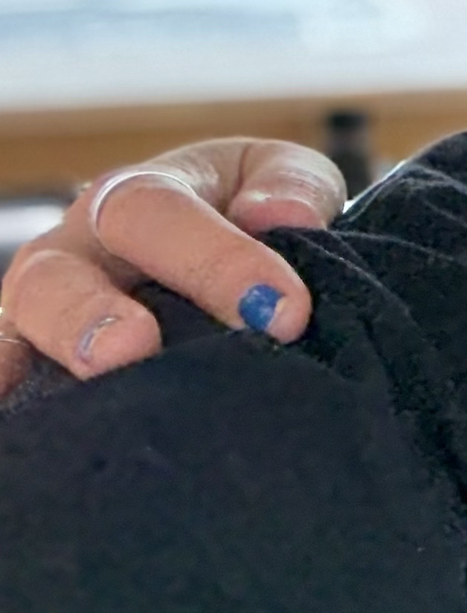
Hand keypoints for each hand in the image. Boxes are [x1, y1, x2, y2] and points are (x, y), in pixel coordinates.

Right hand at [0, 141, 343, 395]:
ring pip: (27, 326)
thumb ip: (292, 185)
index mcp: (140, 195)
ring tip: (92, 382)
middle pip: (60, 276)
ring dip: (58, 357)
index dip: (218, 261)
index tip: (284, 314)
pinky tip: (11, 434)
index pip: (161, 214)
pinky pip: (13, 375)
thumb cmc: (255, 208)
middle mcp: (79, 252)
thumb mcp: (280, 178)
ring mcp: (50, 312)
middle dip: (92, 313)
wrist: (233, 243)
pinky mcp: (44, 366)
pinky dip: (11, 393)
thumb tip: (285, 214)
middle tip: (134, 347)